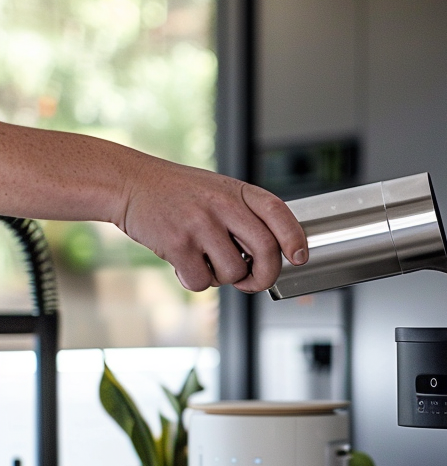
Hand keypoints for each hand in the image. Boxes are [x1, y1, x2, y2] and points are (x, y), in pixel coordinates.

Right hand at [117, 156, 307, 292]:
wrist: (128, 184)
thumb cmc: (178, 194)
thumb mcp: (218, 191)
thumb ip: (244, 218)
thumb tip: (272, 258)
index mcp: (237, 191)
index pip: (278, 214)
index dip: (294, 238)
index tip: (299, 257)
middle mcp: (222, 205)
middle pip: (266, 251)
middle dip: (265, 276)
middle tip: (252, 281)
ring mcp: (200, 224)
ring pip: (234, 272)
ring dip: (223, 278)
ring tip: (206, 260)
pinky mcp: (177, 244)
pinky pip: (202, 281)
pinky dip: (195, 281)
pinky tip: (184, 263)